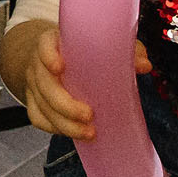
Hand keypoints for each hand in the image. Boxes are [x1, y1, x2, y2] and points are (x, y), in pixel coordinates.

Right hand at [5, 23, 152, 141]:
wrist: (54, 57)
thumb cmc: (82, 51)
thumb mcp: (103, 44)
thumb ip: (125, 51)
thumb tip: (144, 65)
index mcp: (53, 44)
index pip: (44, 46)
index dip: (48, 56)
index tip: (60, 67)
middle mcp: (39, 63)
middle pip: (44, 83)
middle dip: (65, 104)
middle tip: (89, 115)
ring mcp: (33, 84)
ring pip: (41, 105)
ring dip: (64, 123)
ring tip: (89, 133)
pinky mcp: (33, 101)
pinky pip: (36, 117)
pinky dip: (52, 127)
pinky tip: (71, 132)